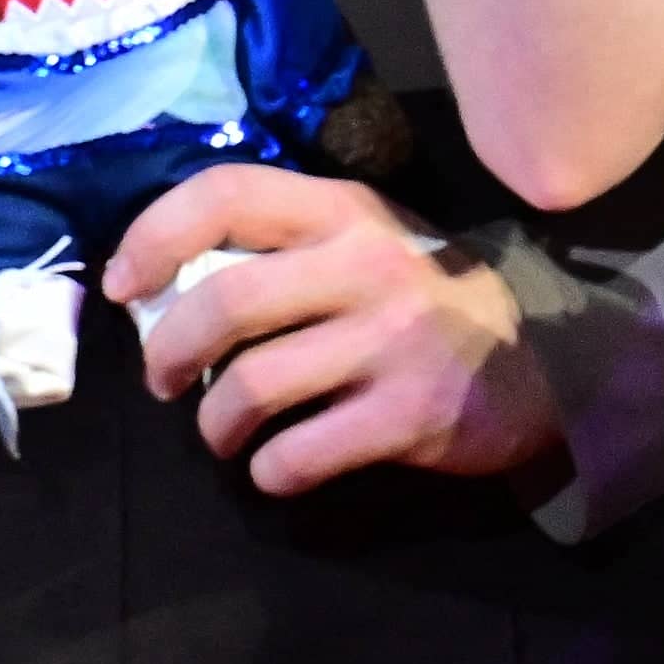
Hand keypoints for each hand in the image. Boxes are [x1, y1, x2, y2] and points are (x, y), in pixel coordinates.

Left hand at [104, 165, 564, 497]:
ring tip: (223, 432)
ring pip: (251, 387)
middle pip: (224, 301)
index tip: (124, 285)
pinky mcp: (407, 414)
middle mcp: (364, 264)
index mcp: (344, 210)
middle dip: (168, 351)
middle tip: (163, 380)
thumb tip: (170, 283)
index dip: (155, 235)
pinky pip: (299, 455)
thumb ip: (287, 247)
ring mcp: (389, 340)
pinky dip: (269, 470)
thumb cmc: (425, 300)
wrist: (539, 365)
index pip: (227, 193)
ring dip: (214, 424)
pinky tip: (277, 464)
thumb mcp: (366, 242)